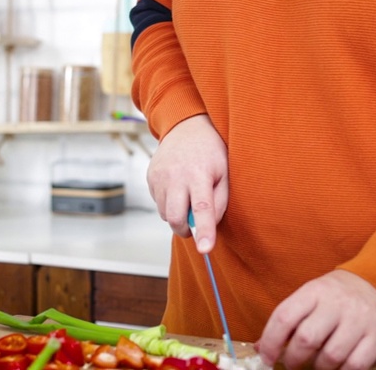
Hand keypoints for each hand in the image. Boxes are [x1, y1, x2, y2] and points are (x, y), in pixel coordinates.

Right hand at [146, 114, 227, 251]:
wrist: (186, 126)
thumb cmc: (211, 152)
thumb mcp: (225, 173)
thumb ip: (220, 201)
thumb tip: (208, 226)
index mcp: (199, 174)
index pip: (202, 208)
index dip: (204, 231)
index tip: (205, 249)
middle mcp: (176, 175)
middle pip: (174, 217)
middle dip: (184, 230)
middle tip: (193, 228)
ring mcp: (159, 176)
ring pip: (164, 213)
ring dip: (176, 215)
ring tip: (187, 196)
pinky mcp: (150, 177)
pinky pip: (157, 202)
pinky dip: (168, 203)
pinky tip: (177, 187)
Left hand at [256, 270, 375, 369]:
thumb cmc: (338, 295)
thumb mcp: (311, 296)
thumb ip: (289, 319)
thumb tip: (261, 347)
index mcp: (314, 291)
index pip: (284, 317)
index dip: (270, 342)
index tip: (266, 357)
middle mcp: (336, 304)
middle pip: (306, 339)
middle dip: (293, 359)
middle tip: (292, 364)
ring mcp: (359, 320)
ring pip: (330, 356)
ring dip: (318, 368)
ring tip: (317, 365)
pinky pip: (355, 365)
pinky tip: (337, 368)